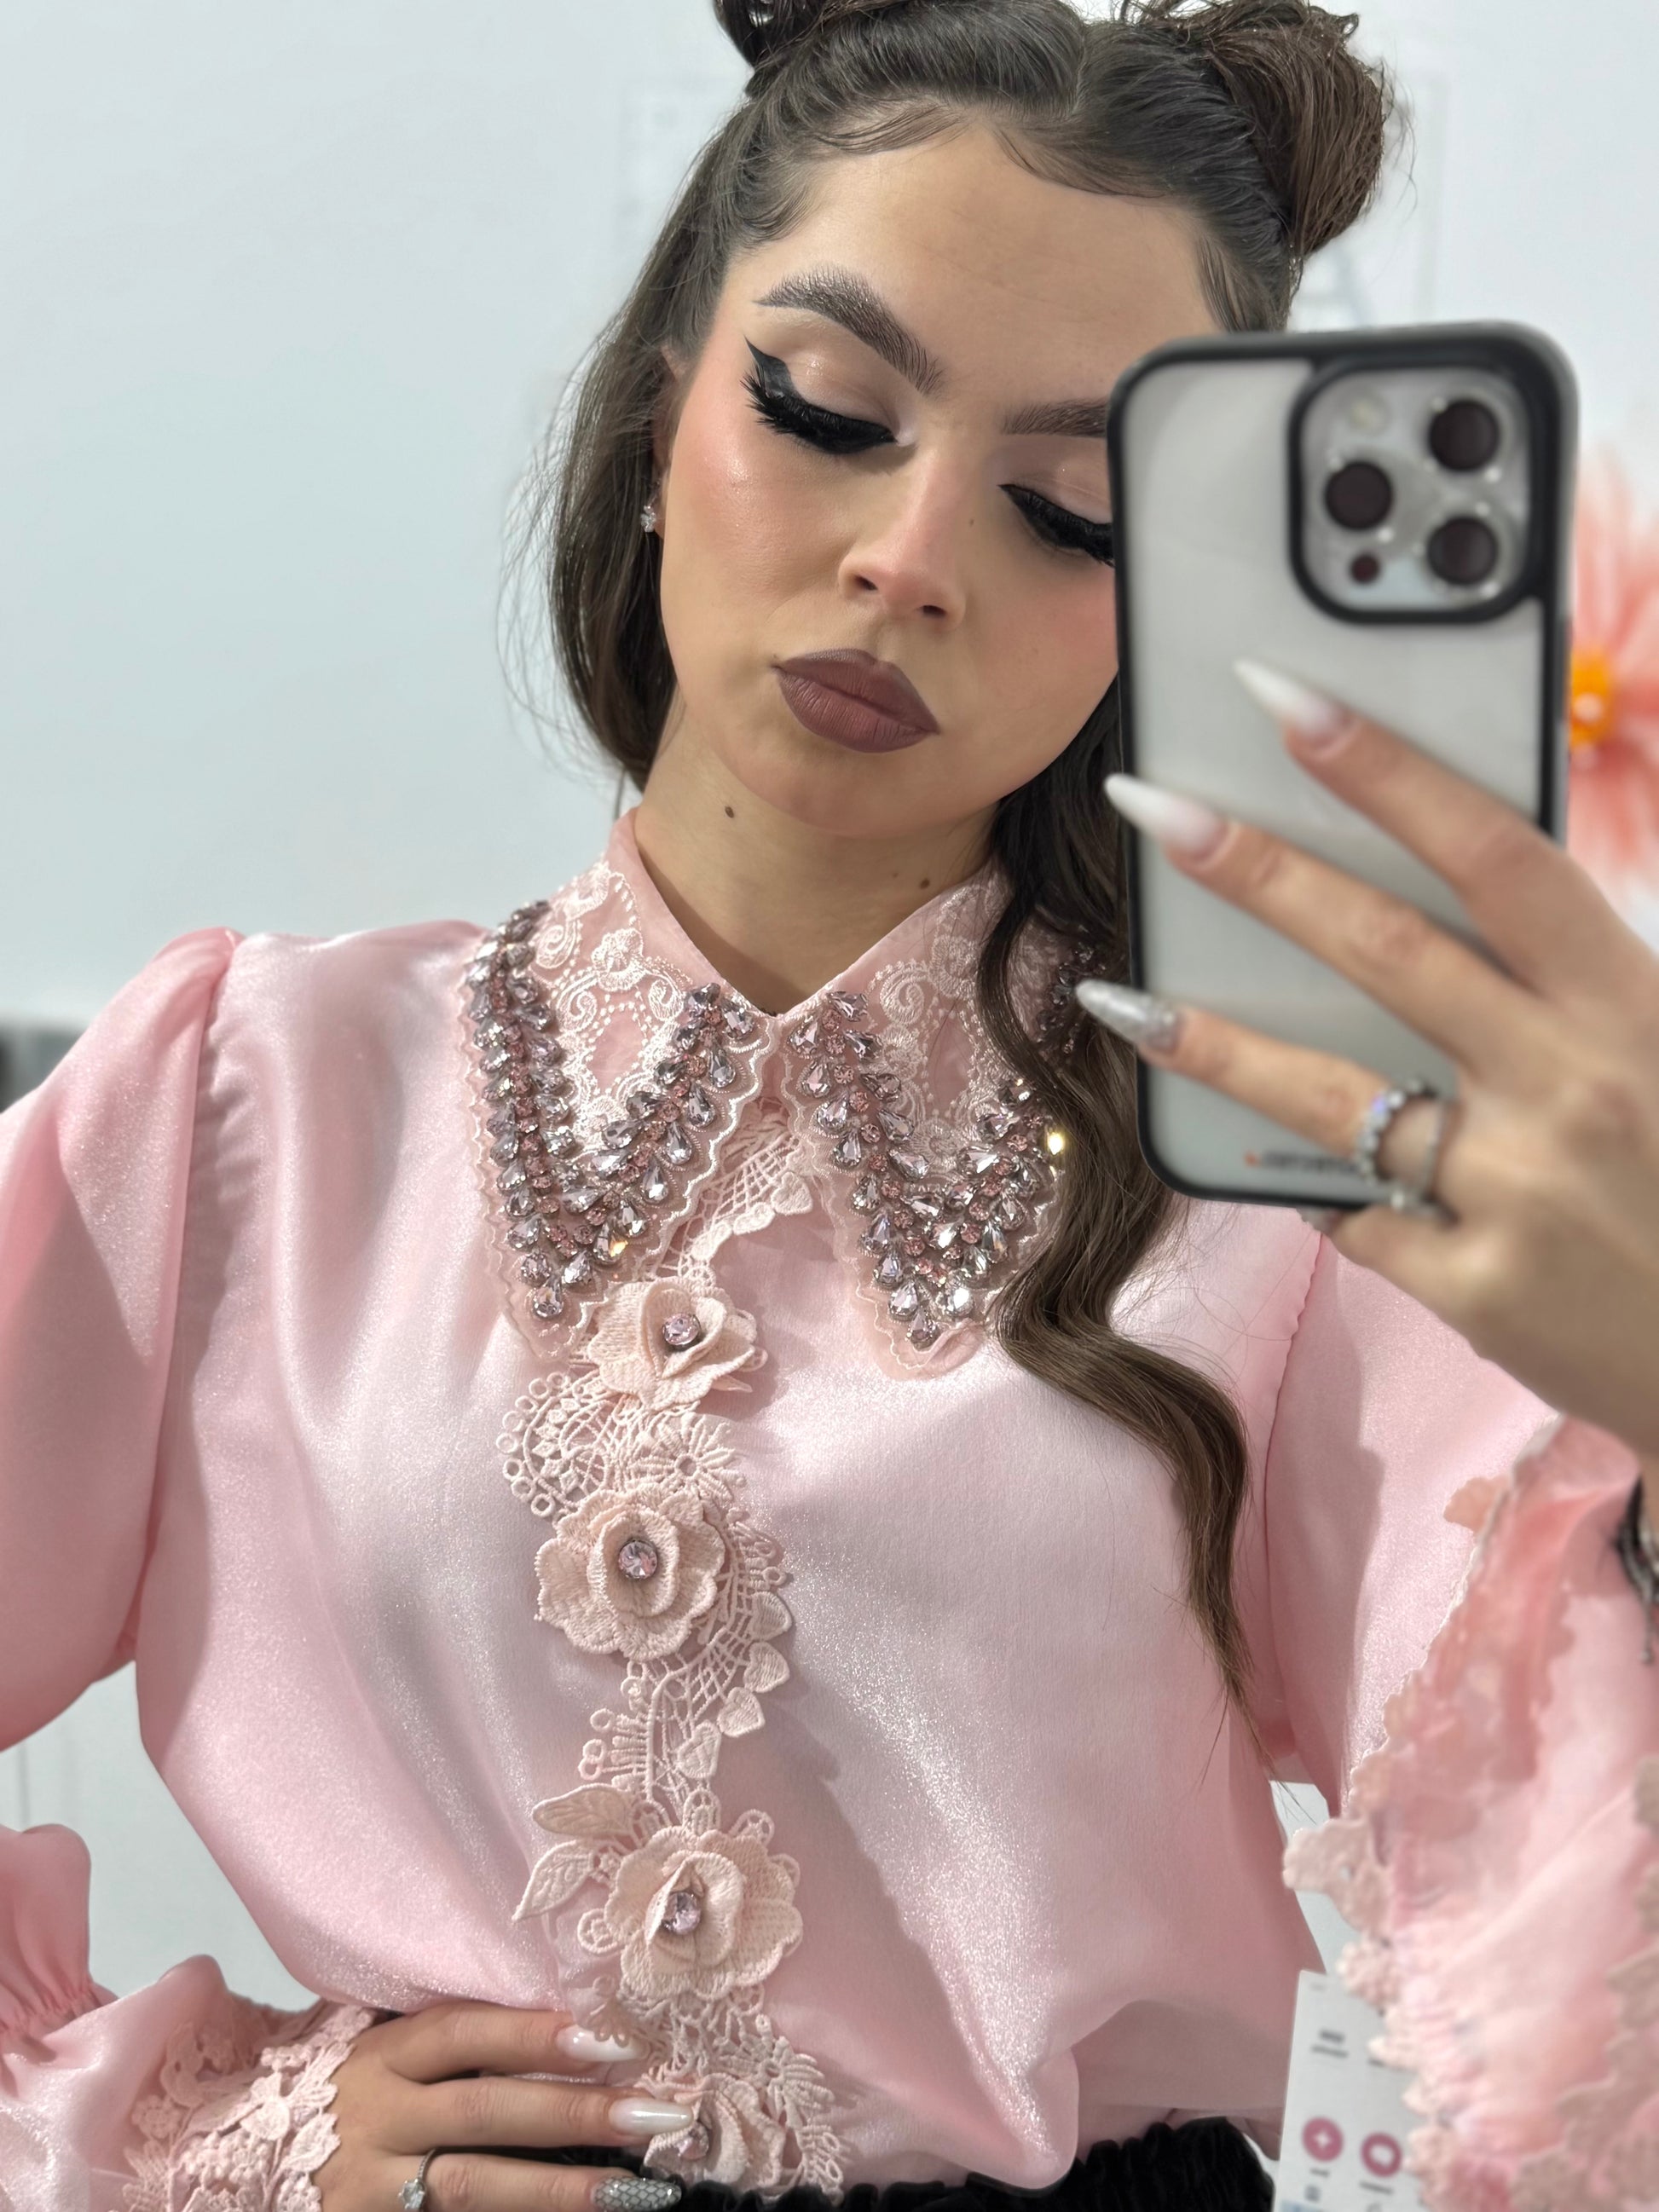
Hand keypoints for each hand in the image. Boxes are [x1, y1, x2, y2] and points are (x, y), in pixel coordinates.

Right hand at [317, 2003, 693, 2211]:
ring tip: (636, 2190)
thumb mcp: (375, 2046)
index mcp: (379, 2056)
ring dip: (560, 2189)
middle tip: (657, 2113)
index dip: (535, 2034)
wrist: (231, 2158)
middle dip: (574, 2113)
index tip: (611, 2040)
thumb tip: (561, 2009)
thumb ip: (444, 2034)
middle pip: (483, 2112)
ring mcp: (372, 2187)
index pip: (464, 2034)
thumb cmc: (336, 2089)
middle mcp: (374, 2118)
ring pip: (472, 2188)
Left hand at [1077, 662, 1658, 1478]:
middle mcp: (1573, 1085)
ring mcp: (1520, 1194)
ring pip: (1331, 1097)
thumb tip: (1450, 886)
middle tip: (1153, 807)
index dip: (1391, 773)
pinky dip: (1316, 1186)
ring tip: (1120, 999)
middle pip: (1389, 952)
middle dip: (1260, 870)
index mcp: (1631, 1004)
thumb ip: (1571, 976)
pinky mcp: (1480, 1290)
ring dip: (1213, 1042)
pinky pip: (1357, 1218)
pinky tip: (1268, 1160)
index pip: (1497, 859)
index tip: (1290, 703)